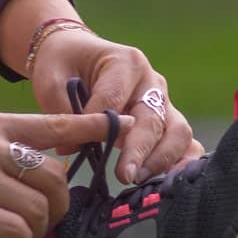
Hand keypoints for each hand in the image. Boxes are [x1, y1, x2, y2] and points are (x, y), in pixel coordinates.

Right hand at [0, 110, 130, 237]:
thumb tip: (38, 176)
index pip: (53, 122)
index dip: (93, 125)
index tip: (122, 125)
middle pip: (56, 179)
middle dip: (57, 208)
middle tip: (39, 222)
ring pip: (39, 209)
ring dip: (35, 231)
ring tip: (12, 234)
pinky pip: (15, 231)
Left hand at [28, 29, 203, 183]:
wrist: (77, 56)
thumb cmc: (64, 66)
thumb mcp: (52, 81)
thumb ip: (64, 112)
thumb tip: (75, 148)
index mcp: (125, 63)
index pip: (114, 99)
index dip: (97, 126)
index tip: (75, 146)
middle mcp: (151, 81)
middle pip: (152, 119)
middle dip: (139, 150)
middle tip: (124, 175)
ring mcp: (163, 102)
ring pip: (178, 132)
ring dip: (161, 159)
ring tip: (138, 179)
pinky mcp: (167, 121)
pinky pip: (185, 143)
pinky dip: (182, 162)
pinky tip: (167, 182)